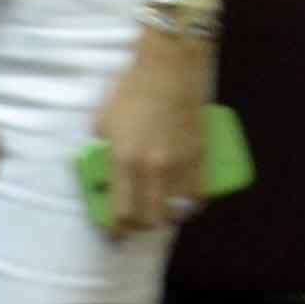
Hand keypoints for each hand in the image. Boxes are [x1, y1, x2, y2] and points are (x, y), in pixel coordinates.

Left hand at [90, 34, 217, 242]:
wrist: (169, 71)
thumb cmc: (129, 93)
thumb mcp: (102, 124)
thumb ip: (104, 153)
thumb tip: (106, 176)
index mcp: (125, 160)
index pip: (122, 211)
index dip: (116, 228)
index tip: (112, 231)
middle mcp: (155, 168)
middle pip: (152, 218)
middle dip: (141, 227)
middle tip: (134, 223)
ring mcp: (182, 164)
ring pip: (178, 211)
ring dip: (167, 217)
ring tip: (157, 212)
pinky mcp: (202, 157)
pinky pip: (199, 195)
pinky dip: (190, 205)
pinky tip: (181, 202)